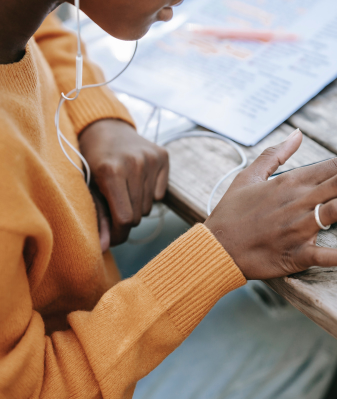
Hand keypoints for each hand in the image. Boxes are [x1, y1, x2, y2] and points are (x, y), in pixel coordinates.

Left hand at [79, 119, 168, 250]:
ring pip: (148, 207)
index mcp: (111, 171)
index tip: (113, 236)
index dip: (118, 234)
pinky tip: (137, 181)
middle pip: (137, 216)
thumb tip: (104, 248)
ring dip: (136, 206)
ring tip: (124, 191)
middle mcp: (135, 163)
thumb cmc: (91, 160)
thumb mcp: (88, 187)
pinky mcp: (163, 156)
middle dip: (125, 219)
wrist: (105, 127)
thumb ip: (98, 218)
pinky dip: (149, 194)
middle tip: (114, 207)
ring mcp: (151, 159)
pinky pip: (160, 194)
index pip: (124, 219)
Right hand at [205, 129, 336, 279]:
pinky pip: (325, 255)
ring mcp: (297, 228)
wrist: (216, 245)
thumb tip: (296, 133)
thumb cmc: (231, 211)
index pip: (331, 167)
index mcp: (287, 183)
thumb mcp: (248, 176)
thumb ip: (274, 153)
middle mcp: (296, 202)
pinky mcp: (294, 254)